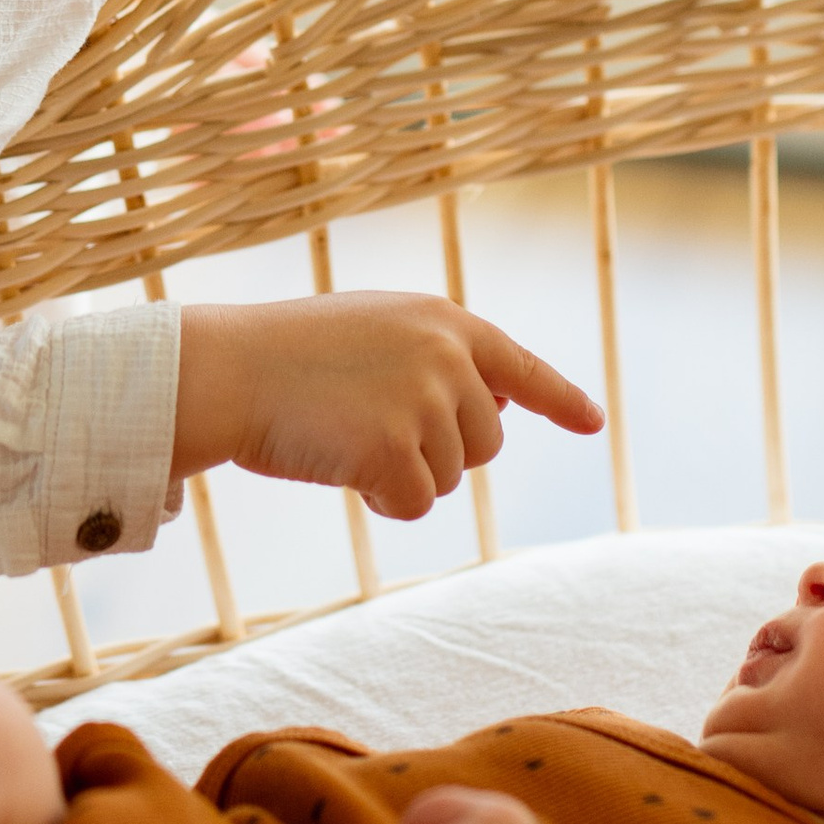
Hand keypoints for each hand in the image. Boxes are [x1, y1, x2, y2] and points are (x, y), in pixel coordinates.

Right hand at [172, 295, 602, 518]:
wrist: (232, 369)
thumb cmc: (292, 352)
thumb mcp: (376, 330)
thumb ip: (437, 357)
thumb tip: (496, 405)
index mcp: (444, 320)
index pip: (520, 366)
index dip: (559, 397)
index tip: (591, 421)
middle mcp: (448, 356)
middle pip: (485, 441)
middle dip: (438, 448)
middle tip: (369, 419)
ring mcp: (425, 403)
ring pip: (451, 476)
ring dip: (404, 471)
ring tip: (346, 429)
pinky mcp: (398, 451)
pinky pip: (417, 503)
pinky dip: (383, 498)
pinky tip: (341, 462)